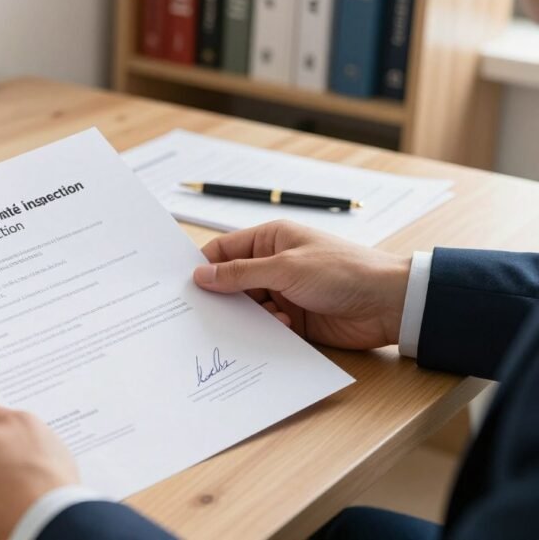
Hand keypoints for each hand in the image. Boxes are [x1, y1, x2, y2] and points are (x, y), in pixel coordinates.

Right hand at [193, 221, 410, 349]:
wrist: (389, 303)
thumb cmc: (342, 271)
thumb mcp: (285, 268)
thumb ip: (240, 274)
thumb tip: (201, 275)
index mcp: (271, 240)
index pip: (224, 251)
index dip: (203, 267)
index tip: (183, 286)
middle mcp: (273, 265)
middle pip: (231, 282)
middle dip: (220, 297)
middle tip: (199, 313)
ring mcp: (283, 293)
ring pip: (247, 308)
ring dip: (246, 317)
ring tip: (248, 322)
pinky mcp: (293, 321)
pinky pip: (266, 327)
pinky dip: (265, 331)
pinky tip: (277, 330)